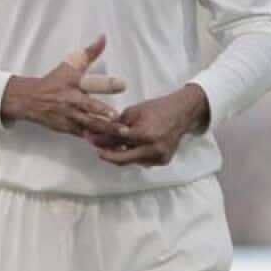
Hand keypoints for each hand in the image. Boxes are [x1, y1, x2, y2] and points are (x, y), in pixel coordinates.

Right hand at [1, 35, 128, 139]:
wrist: (29, 100)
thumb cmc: (53, 81)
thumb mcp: (70, 65)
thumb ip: (90, 52)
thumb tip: (103, 37)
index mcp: (74, 83)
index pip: (90, 81)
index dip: (106, 83)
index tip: (123, 85)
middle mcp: (71, 100)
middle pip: (89, 107)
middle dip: (104, 112)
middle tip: (118, 116)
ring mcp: (69, 116)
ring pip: (90, 124)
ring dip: (106, 129)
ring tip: (122, 133)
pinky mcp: (68, 128)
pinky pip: (85, 135)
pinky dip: (97, 139)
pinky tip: (111, 143)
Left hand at [92, 85, 209, 166]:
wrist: (182, 113)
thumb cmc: (156, 109)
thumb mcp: (133, 112)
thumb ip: (116, 125)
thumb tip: (98, 133)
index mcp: (144, 134)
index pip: (116, 141)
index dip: (100, 140)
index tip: (88, 137)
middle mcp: (152, 149)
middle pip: (121, 158)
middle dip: (106, 154)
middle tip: (96, 148)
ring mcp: (159, 157)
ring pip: (130, 161)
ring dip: (118, 154)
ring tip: (109, 145)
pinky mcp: (163, 161)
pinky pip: (141, 161)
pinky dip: (132, 155)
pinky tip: (127, 147)